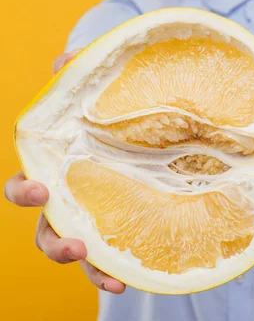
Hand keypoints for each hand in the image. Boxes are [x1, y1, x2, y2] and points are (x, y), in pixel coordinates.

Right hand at [4, 50, 125, 293]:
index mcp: (53, 171)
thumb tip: (65, 60)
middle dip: (55, 244)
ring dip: (88, 269)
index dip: (25, 192)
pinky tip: (132, 279)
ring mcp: (93, 217)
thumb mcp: (96, 90)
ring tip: (112, 281)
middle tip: (76, 246)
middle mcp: (67, 200)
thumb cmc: (108, 111)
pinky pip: (113, 256)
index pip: (23, 186)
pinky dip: (117, 270)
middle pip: (46, 231)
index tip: (41, 190)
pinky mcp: (119, 228)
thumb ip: (78, 75)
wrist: (142, 124)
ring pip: (78, 252)